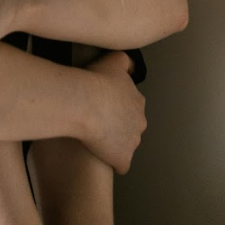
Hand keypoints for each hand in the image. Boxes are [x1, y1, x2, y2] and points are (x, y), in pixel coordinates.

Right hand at [78, 50, 146, 174]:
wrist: (84, 102)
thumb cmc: (96, 80)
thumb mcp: (114, 59)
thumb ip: (126, 61)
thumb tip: (132, 67)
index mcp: (138, 102)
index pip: (131, 107)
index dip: (115, 107)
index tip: (101, 105)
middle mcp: (140, 123)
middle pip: (130, 127)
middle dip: (117, 126)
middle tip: (96, 121)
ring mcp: (133, 143)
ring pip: (125, 145)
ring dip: (113, 143)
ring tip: (94, 137)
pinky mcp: (123, 159)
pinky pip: (120, 164)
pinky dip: (111, 161)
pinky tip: (99, 154)